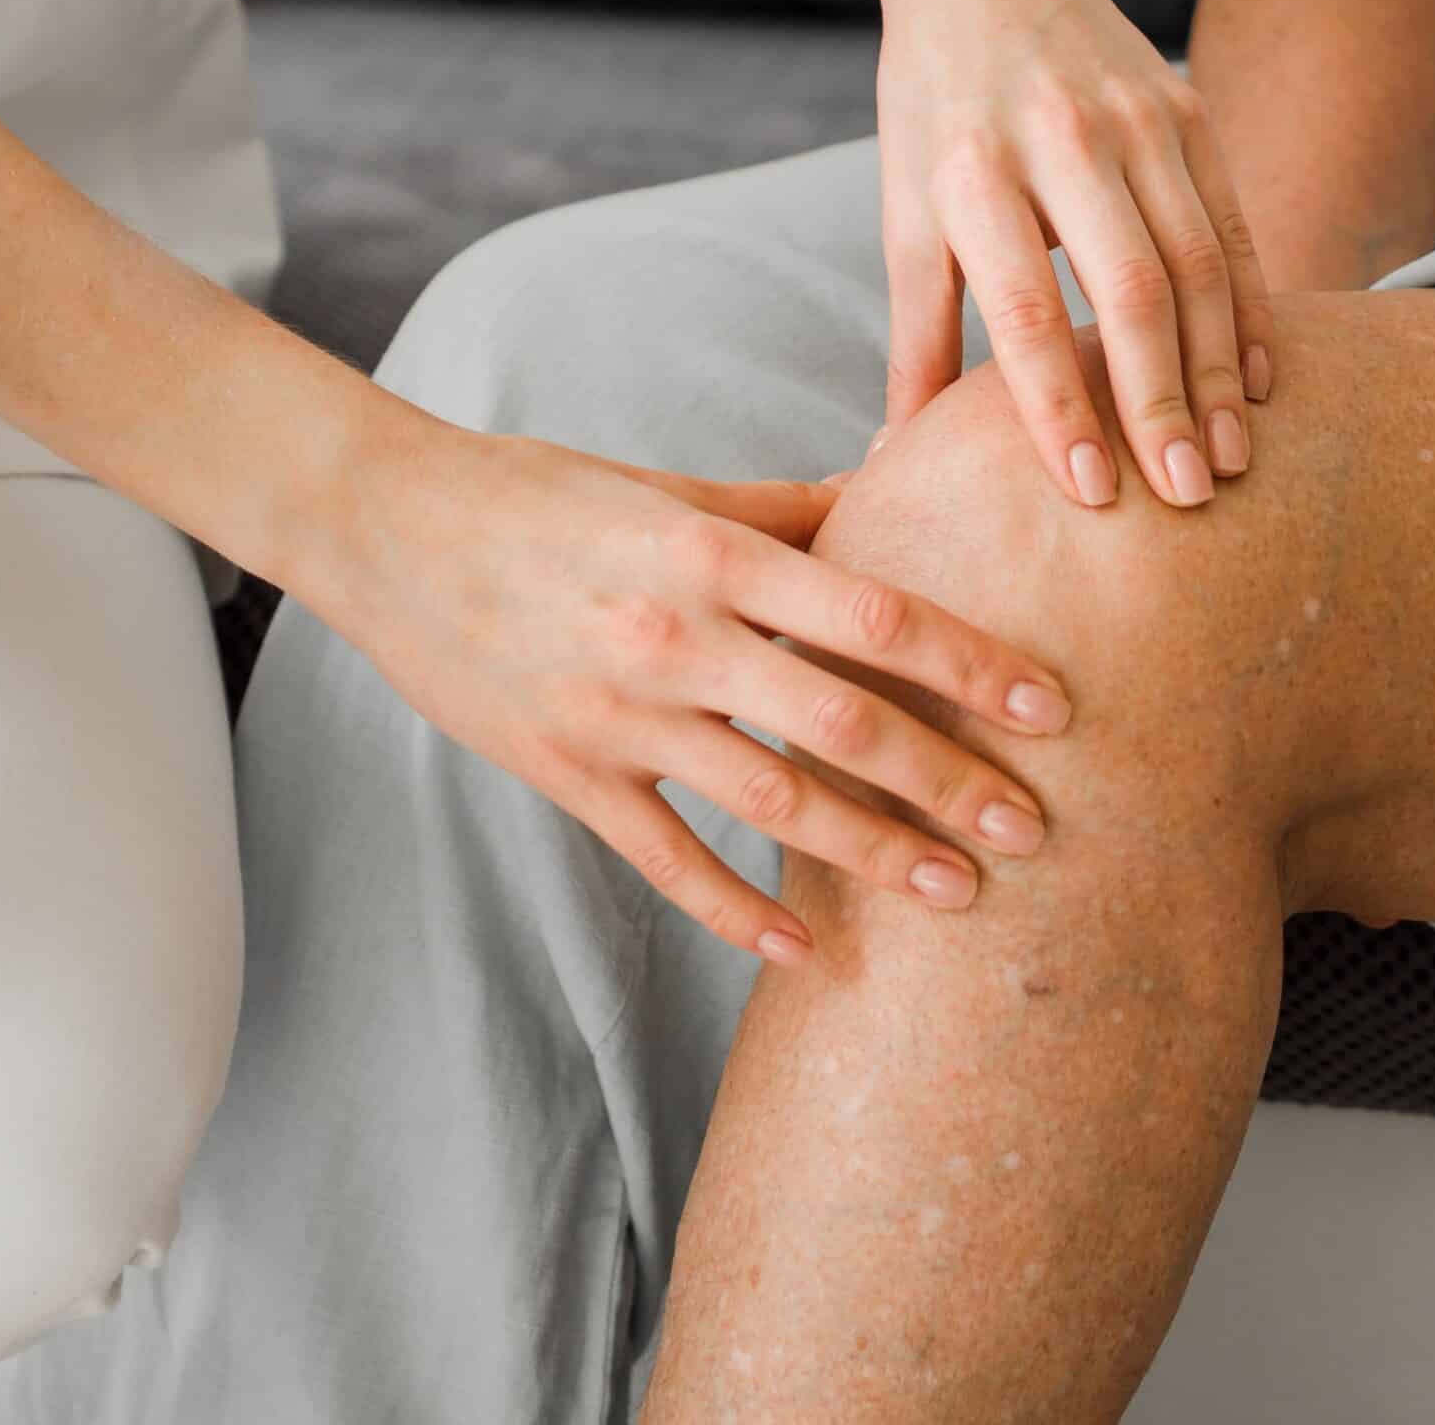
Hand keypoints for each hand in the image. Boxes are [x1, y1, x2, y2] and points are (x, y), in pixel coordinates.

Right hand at [313, 421, 1073, 963]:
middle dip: (949, 782)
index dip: (970, 665)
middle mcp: (675, 639)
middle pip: (843, 725)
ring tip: (958, 896)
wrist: (384, 527)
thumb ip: (789, 510)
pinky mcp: (567, 773)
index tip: (1050, 708)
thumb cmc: (540, 496)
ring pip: (771, 805)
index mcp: (712, 556)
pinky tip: (807, 950)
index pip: (872, 616)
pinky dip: (738, 913)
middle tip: (1036, 830)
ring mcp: (619, 715)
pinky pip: (667, 860)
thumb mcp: (671, 491)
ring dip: (873, 855)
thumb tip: (902, 484)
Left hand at [872, 0, 1273, 508]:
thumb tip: (894, 456)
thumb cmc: (936, 105)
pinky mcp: (1189, 110)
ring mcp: (1136, 119)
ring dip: (1217, 370)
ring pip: (1197, 262)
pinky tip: (1258, 382)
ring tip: (1229, 459)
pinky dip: (1250, 308)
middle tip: (1187, 497)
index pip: (1023, 309)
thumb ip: (915, 333)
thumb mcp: (906, 206)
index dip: (1058, 404)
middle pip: (1130, 289)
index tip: (1091, 493)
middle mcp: (1059, 141)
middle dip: (1161, 402)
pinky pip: (1233, 225)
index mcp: (972, 172)